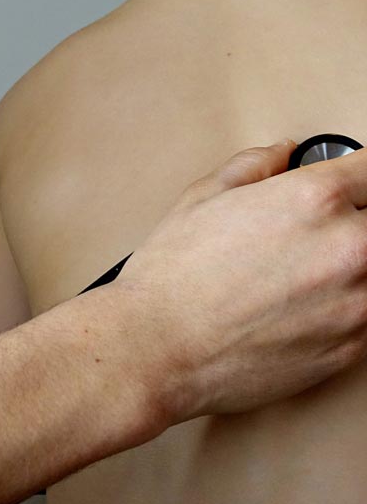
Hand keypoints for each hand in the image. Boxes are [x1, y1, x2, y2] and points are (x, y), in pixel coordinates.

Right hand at [112, 140, 366, 428]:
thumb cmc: (172, 278)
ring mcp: (357, 304)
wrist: (158, 347)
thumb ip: (252, 166)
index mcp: (313, 199)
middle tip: (323, 230)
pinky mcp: (352, 349)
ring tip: (309, 270)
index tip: (355, 179)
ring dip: (354, 265)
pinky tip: (307, 303)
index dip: (361, 171)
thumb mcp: (200, 198)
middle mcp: (347, 248)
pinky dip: (350, 304)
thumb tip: (280, 154)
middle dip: (358, 219)